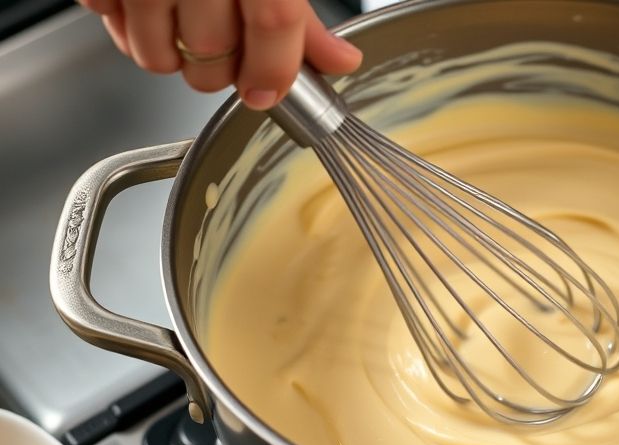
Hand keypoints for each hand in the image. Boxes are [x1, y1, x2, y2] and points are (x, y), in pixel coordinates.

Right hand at [79, 0, 363, 109]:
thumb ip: (304, 14)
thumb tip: (339, 62)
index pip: (272, 21)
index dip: (272, 70)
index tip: (266, 91)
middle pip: (211, 52)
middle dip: (220, 70)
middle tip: (226, 54)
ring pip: (155, 54)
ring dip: (173, 58)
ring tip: (182, 26)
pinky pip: (109, 22)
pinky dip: (128, 26)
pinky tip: (146, 1)